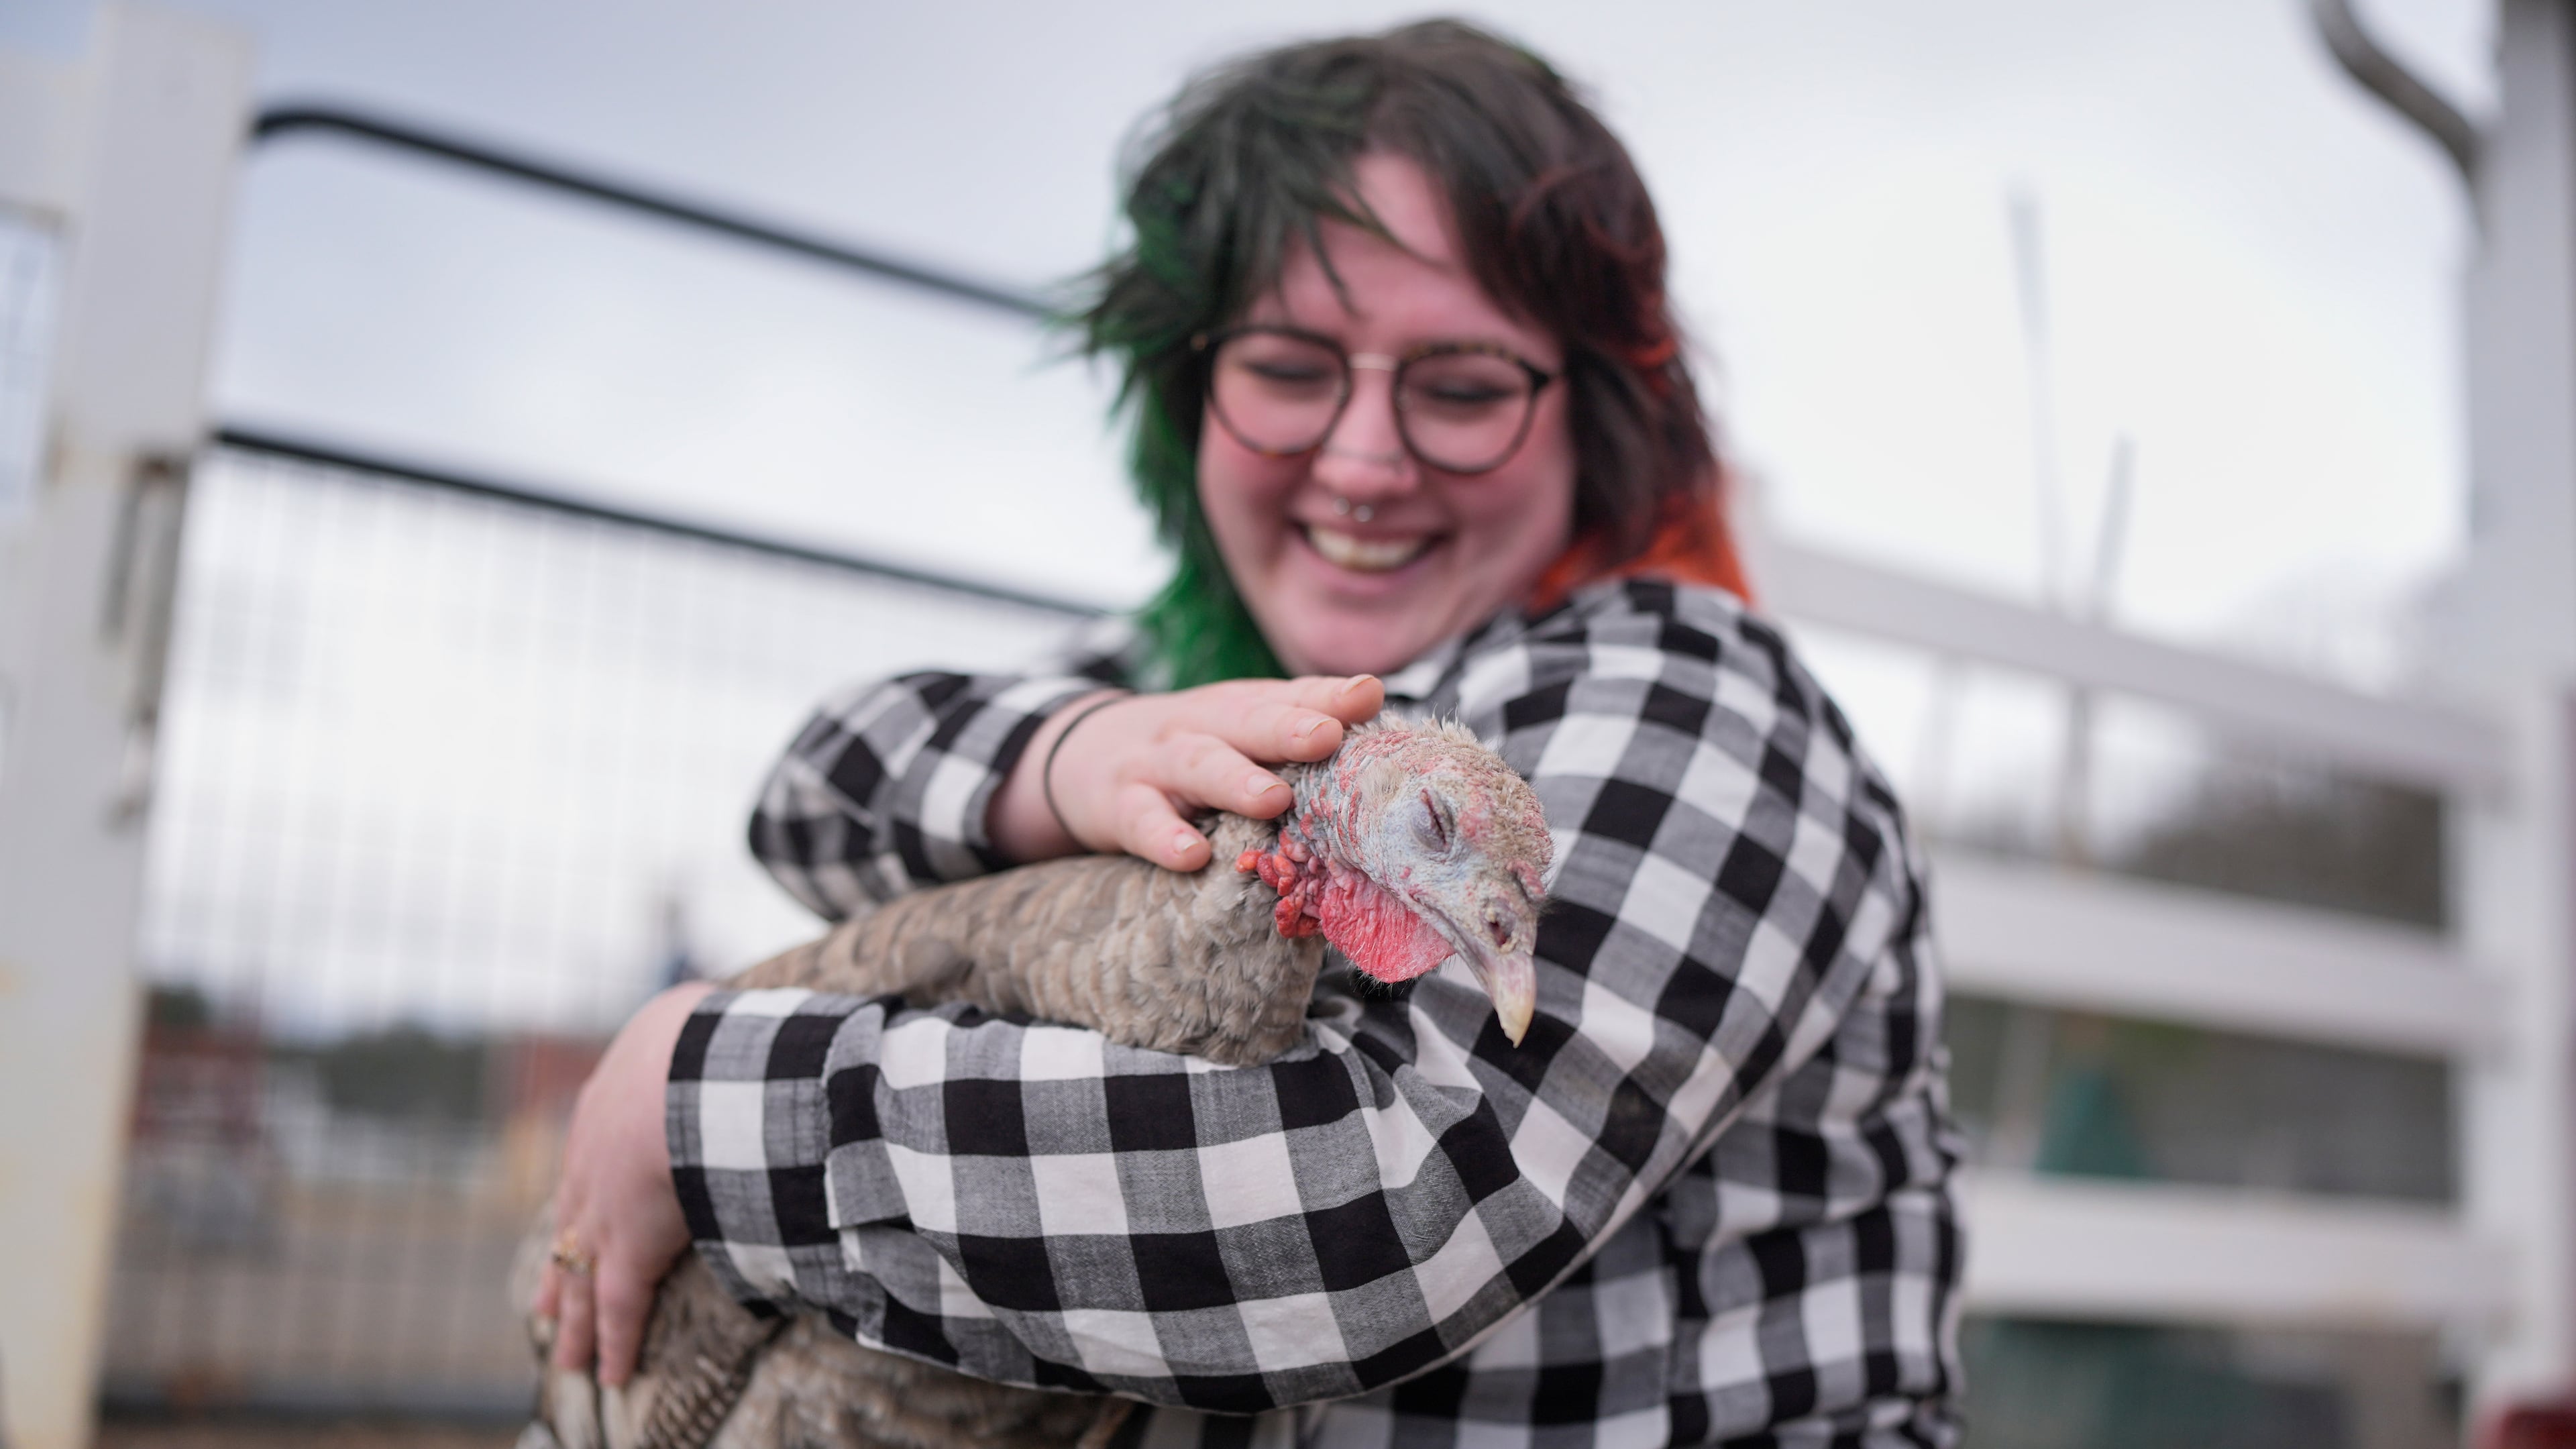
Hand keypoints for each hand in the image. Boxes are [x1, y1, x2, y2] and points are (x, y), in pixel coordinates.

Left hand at [533, 980, 713, 1385]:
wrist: (680, 1075)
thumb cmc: (697, 1039)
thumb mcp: (686, 1019)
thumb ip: (695, 1023)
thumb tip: (713, 1003)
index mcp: (601, 1113)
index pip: (584, 1169)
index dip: (579, 1201)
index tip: (573, 1224)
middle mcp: (587, 1169)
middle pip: (568, 1231)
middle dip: (559, 1271)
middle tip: (543, 1307)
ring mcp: (602, 1215)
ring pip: (579, 1281)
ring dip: (573, 1322)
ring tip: (568, 1356)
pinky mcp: (627, 1255)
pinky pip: (618, 1311)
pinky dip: (613, 1344)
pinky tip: (610, 1374)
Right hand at [990, 674, 1383, 869]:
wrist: (1081, 754)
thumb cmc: (1191, 752)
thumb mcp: (1239, 734)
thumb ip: (1300, 735)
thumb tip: (1384, 741)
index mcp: (1241, 709)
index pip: (1289, 696)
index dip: (1328, 696)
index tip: (1368, 696)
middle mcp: (1202, 726)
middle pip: (1246, 720)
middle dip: (1288, 727)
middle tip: (1327, 736)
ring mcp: (1158, 763)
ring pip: (1198, 765)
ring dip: (1235, 780)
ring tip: (1273, 798)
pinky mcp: (1119, 805)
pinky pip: (1142, 822)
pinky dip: (1165, 838)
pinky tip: (1191, 857)